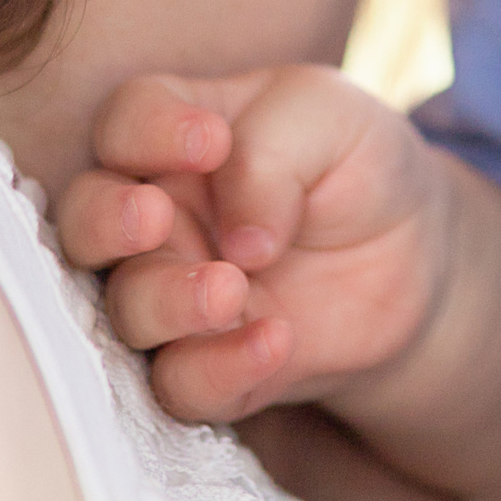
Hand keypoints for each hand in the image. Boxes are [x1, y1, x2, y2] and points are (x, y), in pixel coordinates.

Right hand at [62, 69, 500, 500]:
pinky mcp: (208, 366)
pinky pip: (182, 383)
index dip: (149, 130)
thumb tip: (238, 239)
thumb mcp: (330, 118)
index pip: (127, 121)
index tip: (212, 141)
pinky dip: (218, 368)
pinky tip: (273, 342)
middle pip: (84, 220)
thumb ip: (272, 152)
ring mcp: (174, 295)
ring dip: (168, 300)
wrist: (415, 258)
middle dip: (106, 221)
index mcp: (174, 135)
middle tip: (153, 218)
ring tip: (231, 289)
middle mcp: (156, 215)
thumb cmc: (354, 164)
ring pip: (126, 308)